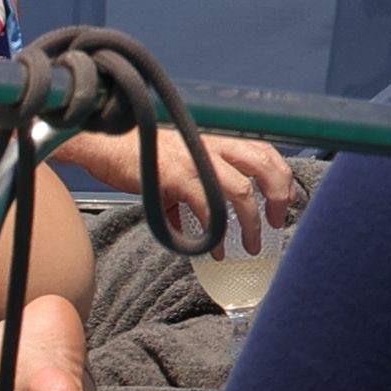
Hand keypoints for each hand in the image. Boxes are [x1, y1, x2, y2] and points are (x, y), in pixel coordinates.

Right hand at [65, 129, 293, 254]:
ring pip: (241, 191)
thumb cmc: (133, 154)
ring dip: (251, 223)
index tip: (287, 199)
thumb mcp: (170, 167)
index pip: (262, 150)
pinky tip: (215, 250)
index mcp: (212, 141)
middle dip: (278, 195)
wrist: (102, 146)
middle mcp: (209, 146)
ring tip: (251, 245)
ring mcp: (194, 161)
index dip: (281, 175)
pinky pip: (207, 209)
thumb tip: (191, 223)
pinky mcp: (177, 177)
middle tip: (277, 220)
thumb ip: (187, 193)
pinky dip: (215, 234)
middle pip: (263, 165)